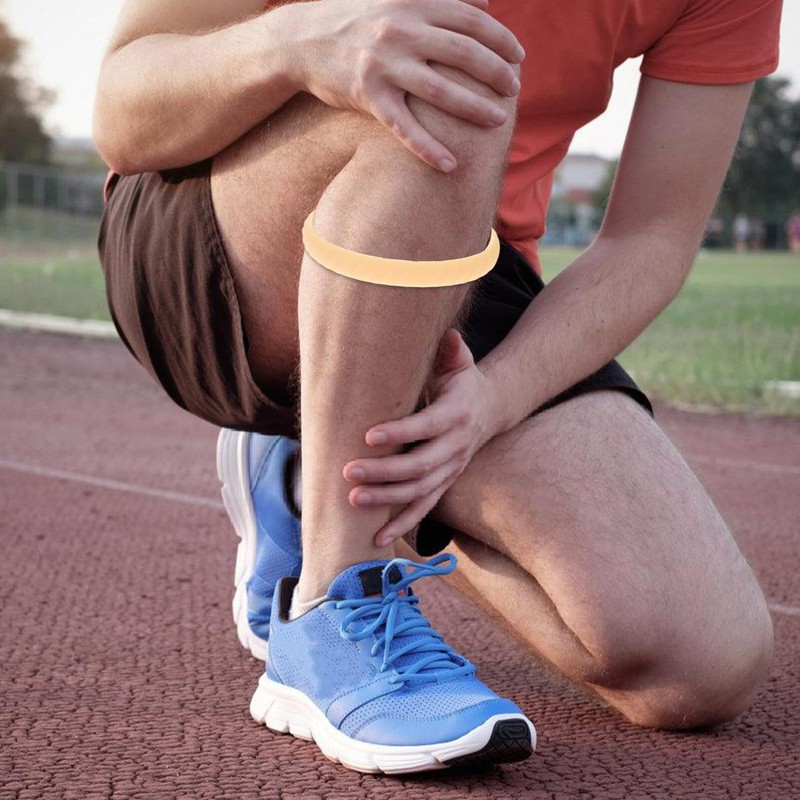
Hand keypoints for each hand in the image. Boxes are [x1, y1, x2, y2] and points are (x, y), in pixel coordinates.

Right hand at [283, 0, 523, 171]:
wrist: (302, 40)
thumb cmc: (355, 19)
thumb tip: (484, 1)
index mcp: (413, 4)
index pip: (470, 20)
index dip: (500, 38)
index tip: (519, 57)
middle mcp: (401, 31)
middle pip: (464, 54)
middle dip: (496, 73)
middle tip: (514, 90)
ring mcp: (384, 65)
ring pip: (441, 92)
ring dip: (475, 108)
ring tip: (498, 121)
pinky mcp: (368, 97)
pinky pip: (405, 128)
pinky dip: (428, 149)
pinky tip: (450, 166)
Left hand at [342, 328, 503, 545]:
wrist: (490, 409)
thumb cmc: (463, 382)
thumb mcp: (460, 363)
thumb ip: (451, 351)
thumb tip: (448, 336)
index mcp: (456, 414)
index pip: (426, 426)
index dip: (399, 432)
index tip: (367, 436)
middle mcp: (456, 446)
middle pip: (420, 465)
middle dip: (384, 471)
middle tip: (349, 471)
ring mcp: (451, 469)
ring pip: (419, 492)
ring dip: (387, 500)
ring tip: (353, 499)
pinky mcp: (444, 483)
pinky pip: (424, 508)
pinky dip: (401, 524)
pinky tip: (377, 538)